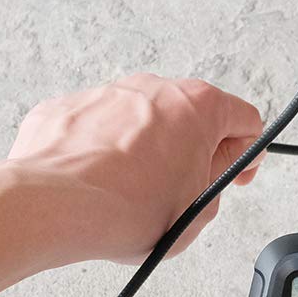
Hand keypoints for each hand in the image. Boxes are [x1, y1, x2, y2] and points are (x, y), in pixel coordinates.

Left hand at [0, 75, 263, 296]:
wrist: (51, 206)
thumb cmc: (125, 208)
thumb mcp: (200, 207)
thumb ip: (220, 175)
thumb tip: (214, 166)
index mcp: (200, 106)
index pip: (245, 120)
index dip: (246, 153)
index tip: (232, 174)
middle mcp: (156, 88)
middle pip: (192, 116)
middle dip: (193, 150)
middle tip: (182, 189)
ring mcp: (110, 93)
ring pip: (144, 120)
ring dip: (148, 149)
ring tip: (133, 192)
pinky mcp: (70, 107)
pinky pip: (100, 127)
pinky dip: (105, 151)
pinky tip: (99, 184)